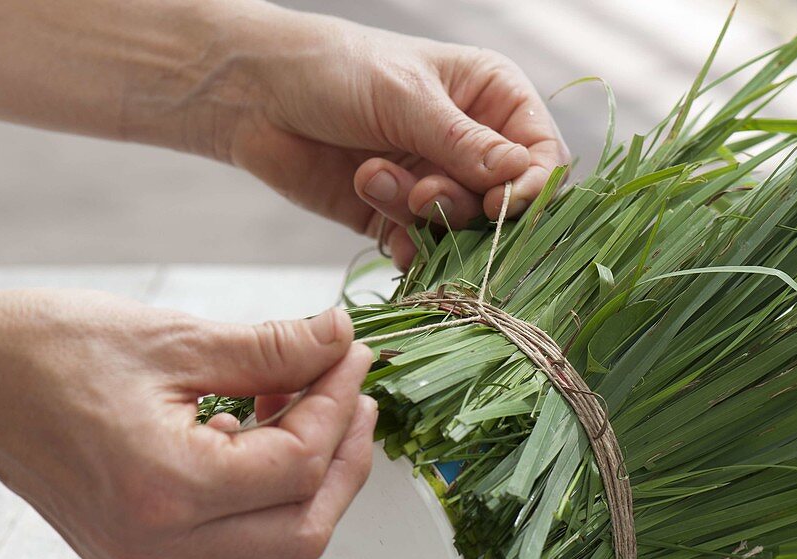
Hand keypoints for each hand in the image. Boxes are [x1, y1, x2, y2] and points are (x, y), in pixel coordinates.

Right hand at [0, 290, 374, 558]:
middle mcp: (156, 539)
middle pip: (300, 534)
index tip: (352, 355)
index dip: (339, 404)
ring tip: (312, 400)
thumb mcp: (175, 337)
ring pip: (268, 538)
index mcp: (166, 488)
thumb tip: (341, 339)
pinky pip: (225, 527)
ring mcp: (141, 549)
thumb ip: (273, 347)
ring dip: (307, 474)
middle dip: (344, 464)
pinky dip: (259, 481)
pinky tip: (257, 422)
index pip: (297, 464)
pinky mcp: (131, 540)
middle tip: (357, 398)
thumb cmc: (47, 345)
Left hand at [218, 5, 569, 269]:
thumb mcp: (404, 99)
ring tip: (372, 178)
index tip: (498, 206)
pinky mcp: (398, 215)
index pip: (542, 154)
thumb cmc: (334, 70)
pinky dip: (408, 249)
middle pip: (505, 202)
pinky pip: (424, 249)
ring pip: (462, 229)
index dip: (530, 188)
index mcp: (492, 96)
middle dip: (464, 205)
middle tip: (422, 194)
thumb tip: (519, 179)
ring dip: (421, 217)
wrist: (254, 95)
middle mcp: (471, 142)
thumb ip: (463, 144)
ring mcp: (435, 181)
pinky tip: (385, 233)